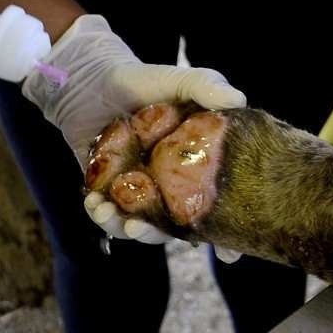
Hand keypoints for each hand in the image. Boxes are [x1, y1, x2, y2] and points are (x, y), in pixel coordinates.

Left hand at [26, 16, 245, 246]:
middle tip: (142, 230)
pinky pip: (106, 213)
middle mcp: (169, 184)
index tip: (230, 255)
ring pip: (138, 224)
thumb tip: (239, 100)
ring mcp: (137, 189)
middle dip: (158, 235)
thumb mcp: (181, 79)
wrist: (93, 78)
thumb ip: (208, 87)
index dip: (226, 234)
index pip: (215, 204)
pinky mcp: (105, 189)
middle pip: (174, 225)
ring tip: (110, 216)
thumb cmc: (145, 80)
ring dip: (125, 228)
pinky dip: (99, 215)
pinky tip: (95, 204)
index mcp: (195, 166)